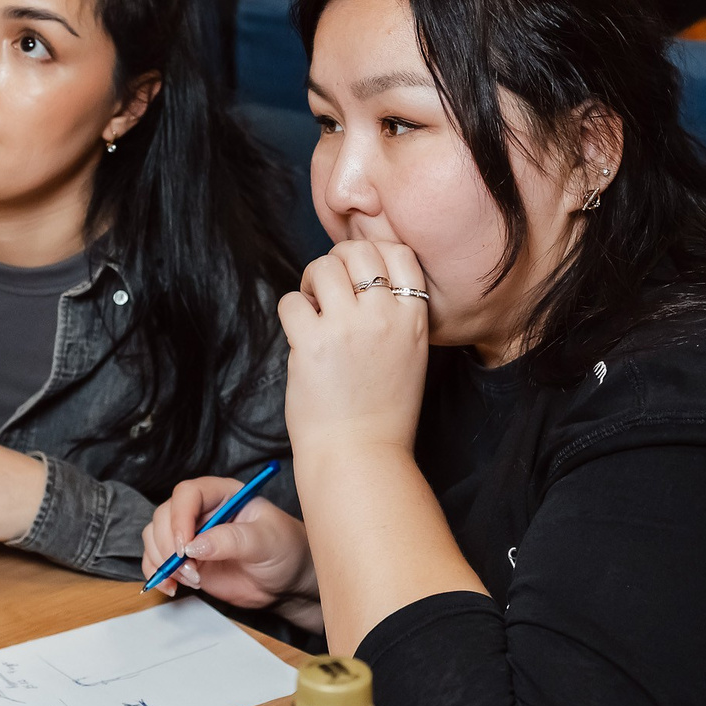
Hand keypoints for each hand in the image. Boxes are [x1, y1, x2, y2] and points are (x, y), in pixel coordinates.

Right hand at [142, 477, 318, 625]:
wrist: (286, 580)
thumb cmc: (284, 549)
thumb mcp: (265, 541)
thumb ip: (232, 540)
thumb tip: (195, 545)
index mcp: (222, 493)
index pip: (187, 494)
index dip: (180, 517)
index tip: (185, 546)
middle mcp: (201, 511)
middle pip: (164, 515)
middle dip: (169, 545)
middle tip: (189, 570)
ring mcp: (191, 535)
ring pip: (155, 536)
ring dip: (162, 561)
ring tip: (190, 580)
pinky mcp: (185, 559)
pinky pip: (156, 560)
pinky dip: (157, 574)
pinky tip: (172, 587)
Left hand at [278, 240, 429, 462]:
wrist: (361, 455)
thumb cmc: (382, 412)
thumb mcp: (410, 355)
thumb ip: (395, 315)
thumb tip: (360, 279)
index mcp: (414, 318)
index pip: (399, 251)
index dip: (373, 253)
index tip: (358, 275)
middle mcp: (385, 316)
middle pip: (357, 250)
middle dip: (336, 262)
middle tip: (327, 291)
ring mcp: (349, 327)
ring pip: (322, 267)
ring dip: (310, 284)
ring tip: (312, 310)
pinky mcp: (312, 343)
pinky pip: (291, 300)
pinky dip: (291, 311)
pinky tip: (300, 334)